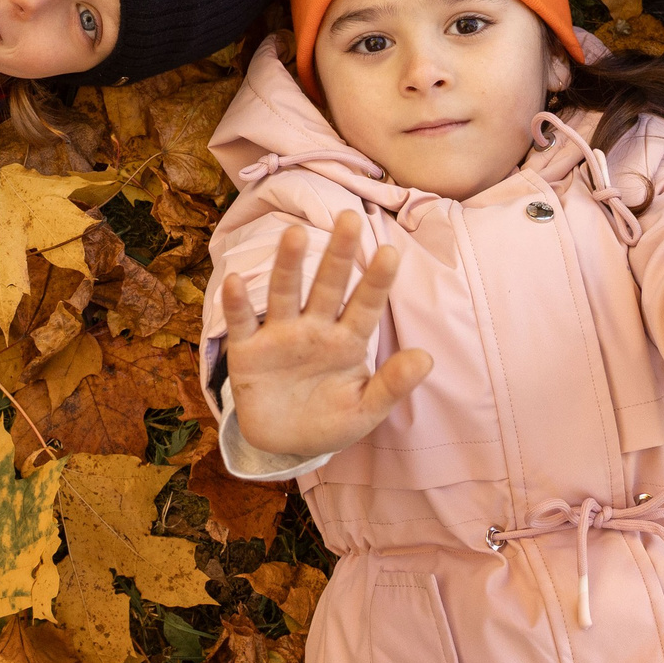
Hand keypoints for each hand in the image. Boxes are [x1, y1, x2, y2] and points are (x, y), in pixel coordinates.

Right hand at [219, 211, 433, 459]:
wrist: (283, 444)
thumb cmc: (330, 420)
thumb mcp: (365, 410)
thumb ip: (392, 385)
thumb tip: (427, 358)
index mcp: (347, 341)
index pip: (366, 306)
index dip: (377, 281)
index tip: (391, 252)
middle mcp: (314, 329)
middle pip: (328, 286)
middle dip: (338, 254)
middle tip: (349, 218)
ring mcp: (280, 336)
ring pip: (286, 293)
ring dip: (288, 265)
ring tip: (294, 234)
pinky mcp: (247, 350)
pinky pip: (243, 322)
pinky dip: (238, 303)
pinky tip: (236, 280)